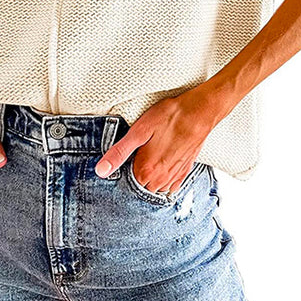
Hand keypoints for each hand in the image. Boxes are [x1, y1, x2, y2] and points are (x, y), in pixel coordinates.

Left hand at [94, 84, 226, 193]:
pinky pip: (172, 186)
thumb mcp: (139, 131)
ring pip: (156, 189)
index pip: (127, 185)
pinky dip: (164, 182)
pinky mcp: (185, 170)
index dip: (121, 175)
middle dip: (134, 180)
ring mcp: (175, 176)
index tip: (121, 163)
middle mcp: (161, 179)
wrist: (200, 112)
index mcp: (146, 170)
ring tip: (146, 164)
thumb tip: (101, 171)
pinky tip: (161, 170)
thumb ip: (119, 153)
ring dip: (150, 182)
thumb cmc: (169, 117)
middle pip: (141, 188)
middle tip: (133, 161)